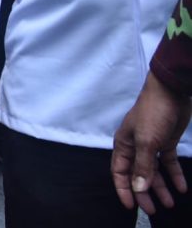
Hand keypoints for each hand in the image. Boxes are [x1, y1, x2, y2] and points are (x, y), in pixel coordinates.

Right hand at [112, 71, 190, 213]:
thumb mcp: (147, 141)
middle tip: (154, 211)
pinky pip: (168, 163)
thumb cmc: (152, 113)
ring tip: (171, 203)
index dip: (124, 190)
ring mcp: (151, 144)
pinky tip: (182, 187)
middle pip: (138, 175)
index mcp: (124, 145)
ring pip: (154, 171)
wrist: (170, 91)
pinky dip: (174, 174)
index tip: (131, 207)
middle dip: (145, 193)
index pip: (119, 172)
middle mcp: (135, 147)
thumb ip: (143, 166)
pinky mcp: (165, 142)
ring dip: (161, 187)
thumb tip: (138, 189)